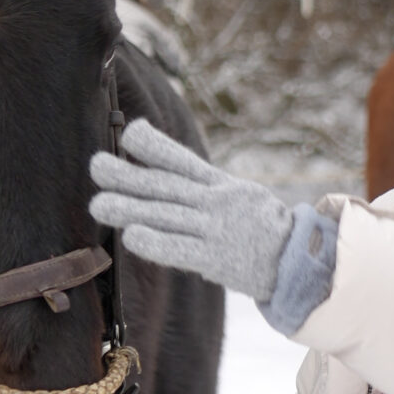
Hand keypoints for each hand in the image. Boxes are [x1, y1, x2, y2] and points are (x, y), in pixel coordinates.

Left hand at [91, 118, 292, 301]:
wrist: (297, 259)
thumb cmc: (260, 226)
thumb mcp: (237, 193)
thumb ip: (202, 182)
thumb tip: (164, 166)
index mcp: (219, 184)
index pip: (183, 160)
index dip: (155, 146)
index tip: (129, 134)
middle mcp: (215, 202)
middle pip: (166, 186)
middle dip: (129, 175)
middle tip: (96, 165)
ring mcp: (215, 230)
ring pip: (167, 215)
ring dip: (131, 209)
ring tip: (99, 205)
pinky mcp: (215, 259)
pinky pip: (181, 249)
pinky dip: (156, 242)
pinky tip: (131, 237)